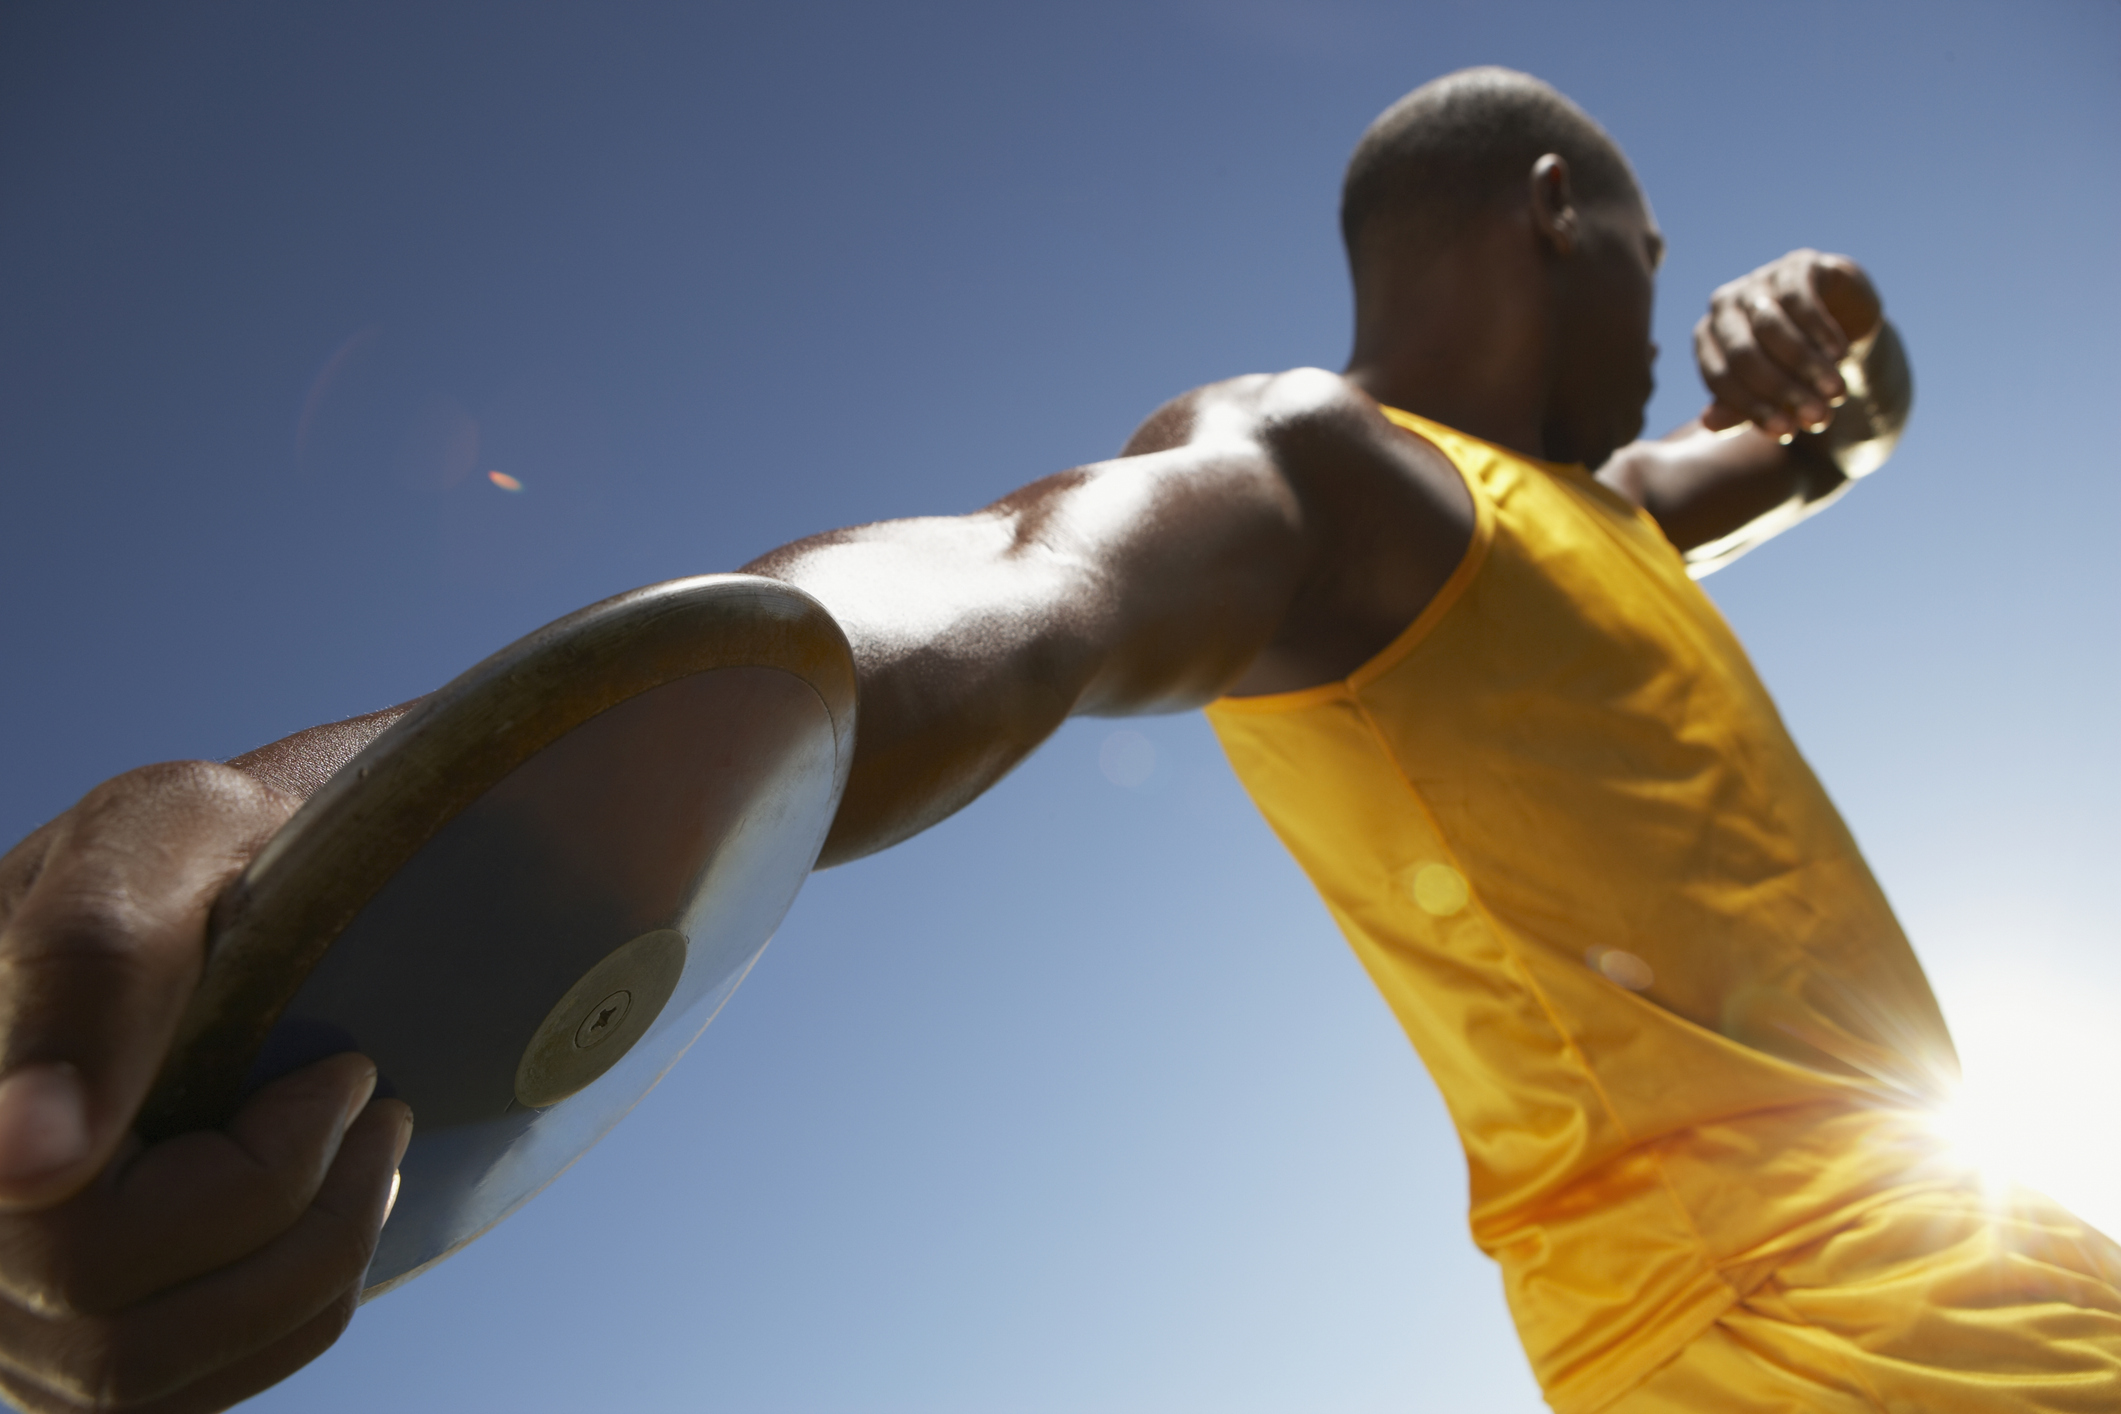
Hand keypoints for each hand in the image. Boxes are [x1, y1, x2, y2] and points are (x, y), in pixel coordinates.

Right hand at [0, 763, 410, 1411]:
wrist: (226, 889)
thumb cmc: (200, 853)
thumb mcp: (161, 836)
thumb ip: (87, 961)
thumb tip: (30, 1160)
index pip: (61, 1223)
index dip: (242, 1179)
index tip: (351, 1075)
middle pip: (107, 1320)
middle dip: (298, 1215)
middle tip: (378, 1100)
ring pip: (135, 1379)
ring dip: (305, 1269)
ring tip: (371, 1153)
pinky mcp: (57, 1346)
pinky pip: (166, 1401)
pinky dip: (278, 1324)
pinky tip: (320, 1223)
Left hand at [1695, 249, 1882, 442]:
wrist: (1840, 329)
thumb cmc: (1793, 369)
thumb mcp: (1769, 395)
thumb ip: (1740, 409)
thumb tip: (1709, 423)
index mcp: (1708, 338)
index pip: (1719, 376)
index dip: (1752, 408)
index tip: (1787, 433)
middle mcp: (1725, 306)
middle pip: (1743, 354)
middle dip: (1782, 391)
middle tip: (1818, 418)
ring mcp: (1759, 280)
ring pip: (1772, 328)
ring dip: (1806, 365)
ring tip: (1835, 393)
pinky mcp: (1796, 266)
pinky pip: (1802, 300)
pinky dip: (1820, 332)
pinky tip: (1840, 354)